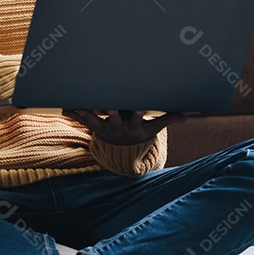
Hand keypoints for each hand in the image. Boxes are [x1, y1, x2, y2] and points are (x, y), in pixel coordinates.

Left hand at [62, 110, 186, 145]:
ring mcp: (104, 128)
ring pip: (94, 120)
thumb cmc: (140, 132)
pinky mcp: (94, 127)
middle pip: (113, 119)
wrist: (124, 149)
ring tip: (78, 105)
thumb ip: (168, 120)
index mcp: (132, 126)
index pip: (136, 120)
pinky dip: (74, 114)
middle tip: (108, 106)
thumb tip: (188, 118)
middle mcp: (117, 127)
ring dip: (86, 113)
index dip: (137, 115)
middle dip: (111, 113)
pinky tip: (65, 107)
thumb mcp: (154, 129)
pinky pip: (82, 121)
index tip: (138, 110)